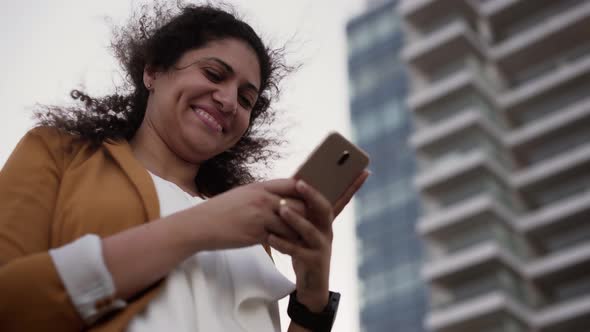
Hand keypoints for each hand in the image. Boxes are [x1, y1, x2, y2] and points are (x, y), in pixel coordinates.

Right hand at [194, 179, 306, 249]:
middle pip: (298, 203)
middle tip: (313, 223)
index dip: (304, 192)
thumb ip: (261, 194)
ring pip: (292, 223)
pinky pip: (281, 238)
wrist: (199, 225)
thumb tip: (277, 196)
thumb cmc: (219, 210)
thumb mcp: (241, 194)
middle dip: (307, 214)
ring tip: (305, 238)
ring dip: (299, 232)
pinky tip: (290, 247)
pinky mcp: (257, 234)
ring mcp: (260, 216)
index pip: (292, 184)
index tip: (311, 200)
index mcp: (259, 187)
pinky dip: (287, 243)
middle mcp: (262, 199)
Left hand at [268, 170, 369, 310]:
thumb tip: (296, 182)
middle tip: (299, 183)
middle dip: (312, 194)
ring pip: (310, 230)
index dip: (354, 185)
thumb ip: (305, 210)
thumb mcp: (307, 228)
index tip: (363, 170)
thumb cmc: (305, 249)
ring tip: (281, 209)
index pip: (342, 198)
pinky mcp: (312, 261)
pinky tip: (270, 237)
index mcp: (326, 220)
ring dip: (295, 218)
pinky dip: (282, 243)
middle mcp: (327, 231)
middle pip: (324, 209)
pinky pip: (296, 250)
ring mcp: (321, 246)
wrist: (311, 284)